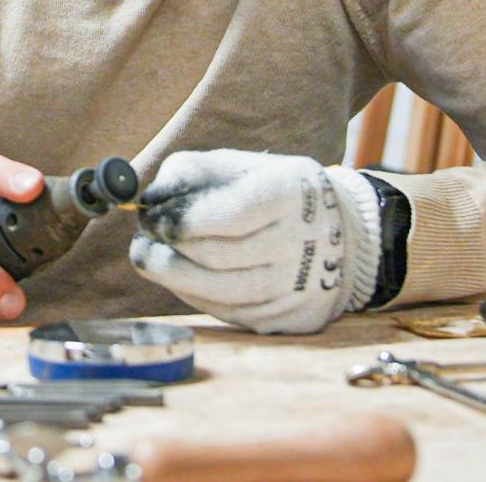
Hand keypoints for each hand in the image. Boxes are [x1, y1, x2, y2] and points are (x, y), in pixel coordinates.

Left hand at [128, 149, 380, 334]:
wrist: (344, 233)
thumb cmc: (276, 191)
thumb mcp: (243, 166)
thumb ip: (192, 173)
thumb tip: (146, 198)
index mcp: (288, 195)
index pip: (226, 216)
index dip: (178, 222)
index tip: (147, 219)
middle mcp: (299, 244)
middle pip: (217, 259)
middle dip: (166, 252)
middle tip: (141, 243)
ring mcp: (300, 287)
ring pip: (221, 294)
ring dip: (174, 279)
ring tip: (150, 261)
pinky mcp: (295, 319)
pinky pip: (233, 314)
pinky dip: (199, 298)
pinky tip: (185, 280)